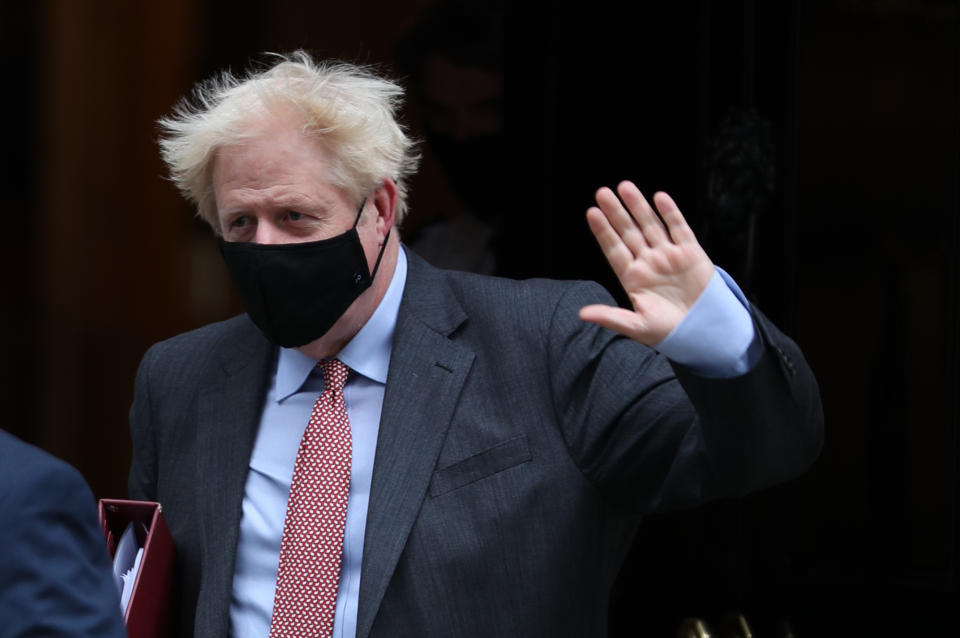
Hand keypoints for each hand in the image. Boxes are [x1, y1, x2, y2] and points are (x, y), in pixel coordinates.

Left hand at [579, 181, 714, 344]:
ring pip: (650, 225)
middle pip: (628, 232)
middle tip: (602, 192)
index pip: (614, 249)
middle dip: (616, 212)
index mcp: (632, 277)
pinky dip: (670, 213)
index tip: (591, 213)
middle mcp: (648, 262)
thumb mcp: (637, 326)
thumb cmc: (668, 332)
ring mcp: (669, 255)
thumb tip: (582, 314)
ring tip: (625, 187)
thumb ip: (611, 317)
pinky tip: (659, 198)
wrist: (703, 333)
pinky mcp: (691, 253)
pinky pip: (679, 229)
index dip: (603, 232)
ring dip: (638, 207)